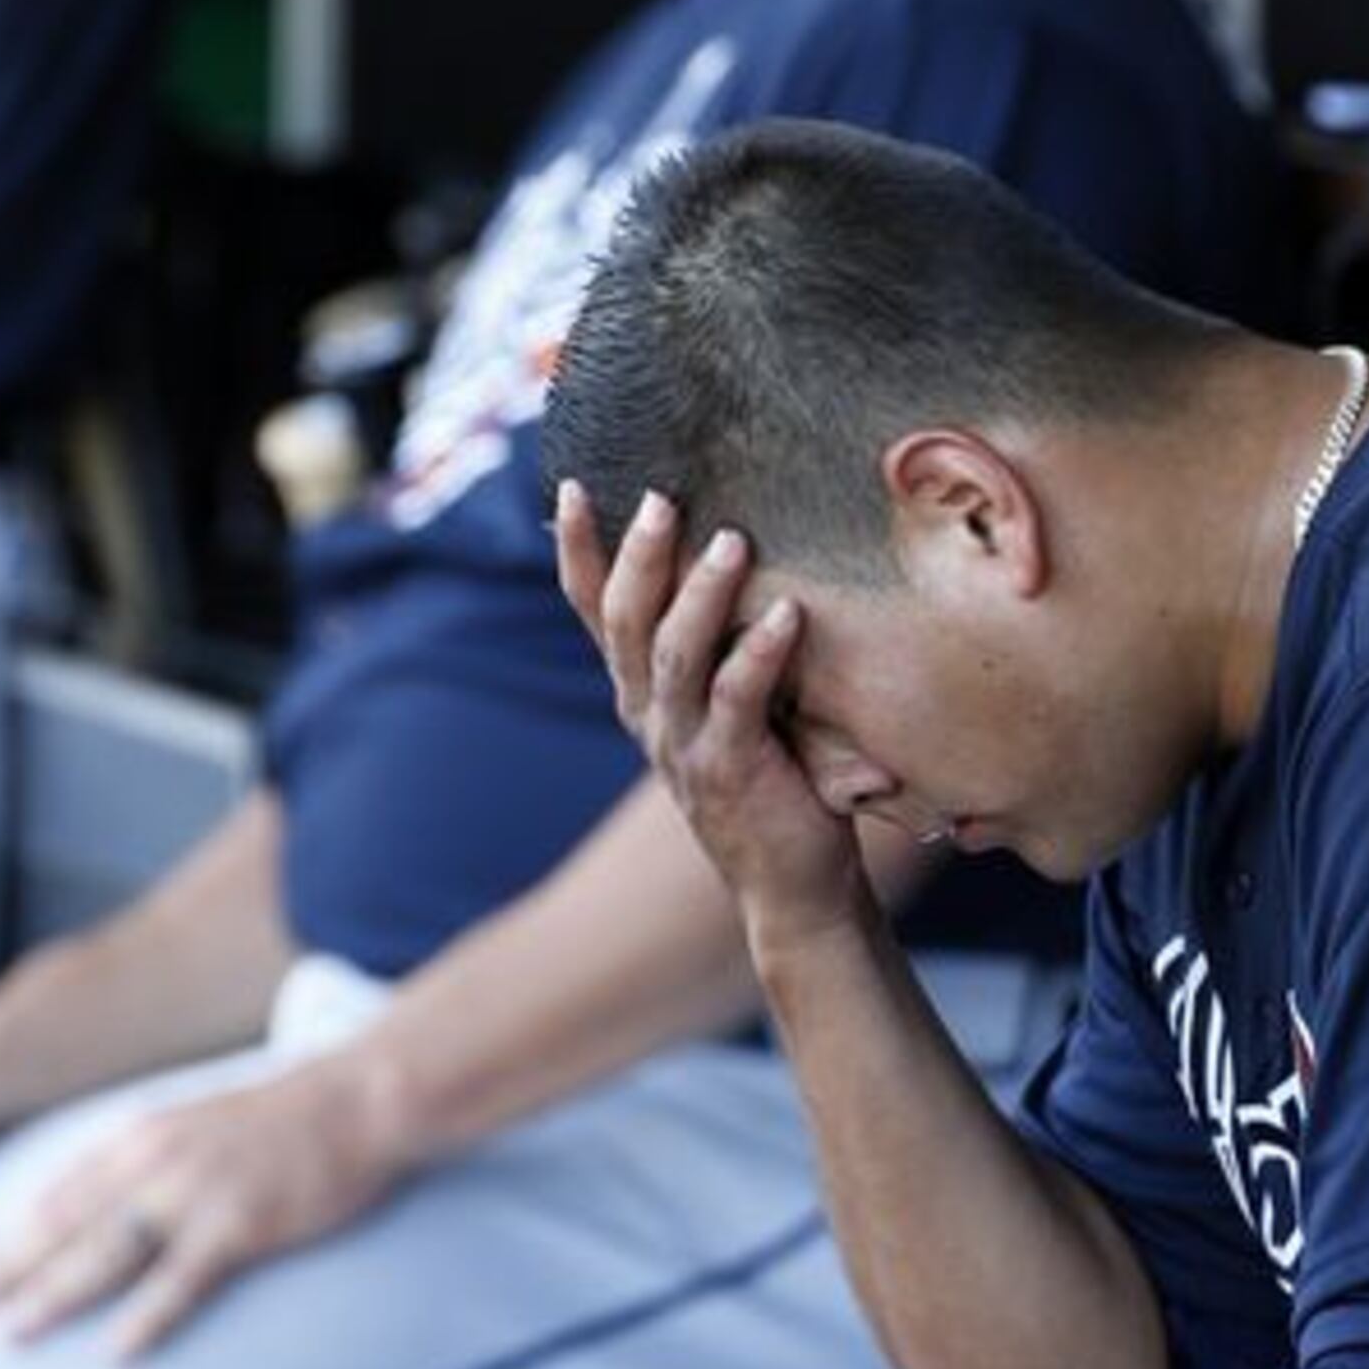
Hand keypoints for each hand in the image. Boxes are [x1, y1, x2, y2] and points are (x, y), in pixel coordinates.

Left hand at [0, 1052, 409, 1359]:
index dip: (8, 1240)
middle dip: (5, 1273)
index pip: (56, 1196)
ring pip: (107, 1254)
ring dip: (53, 1296)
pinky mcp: (242, 1224)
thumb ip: (152, 1161)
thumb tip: (111, 1204)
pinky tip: (114, 1353)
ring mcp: (196, 1193)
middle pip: (64, 1227)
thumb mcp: (199, 1123)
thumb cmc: (287, 1117)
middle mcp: (154, 1163)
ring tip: (10, 1335)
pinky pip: (182, 1280)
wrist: (358, 1098)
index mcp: (141, 1137)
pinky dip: (145, 1317)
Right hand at [553, 483, 868, 940]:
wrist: (794, 884)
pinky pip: (737, 702)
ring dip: (699, 594)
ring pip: (674, 656)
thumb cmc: (778, 775)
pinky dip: (760, 654)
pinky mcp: (730, 771)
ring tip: (731, 540)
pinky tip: (789, 615)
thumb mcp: (739, 701)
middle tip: (661, 498)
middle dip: (637, 556)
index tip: (574, 484)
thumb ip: (729, 641)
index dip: (578, 551)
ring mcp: (683, 745)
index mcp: (641, 693)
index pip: (594, 611)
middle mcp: (649, 714)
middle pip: (625, 621)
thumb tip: (752, 546)